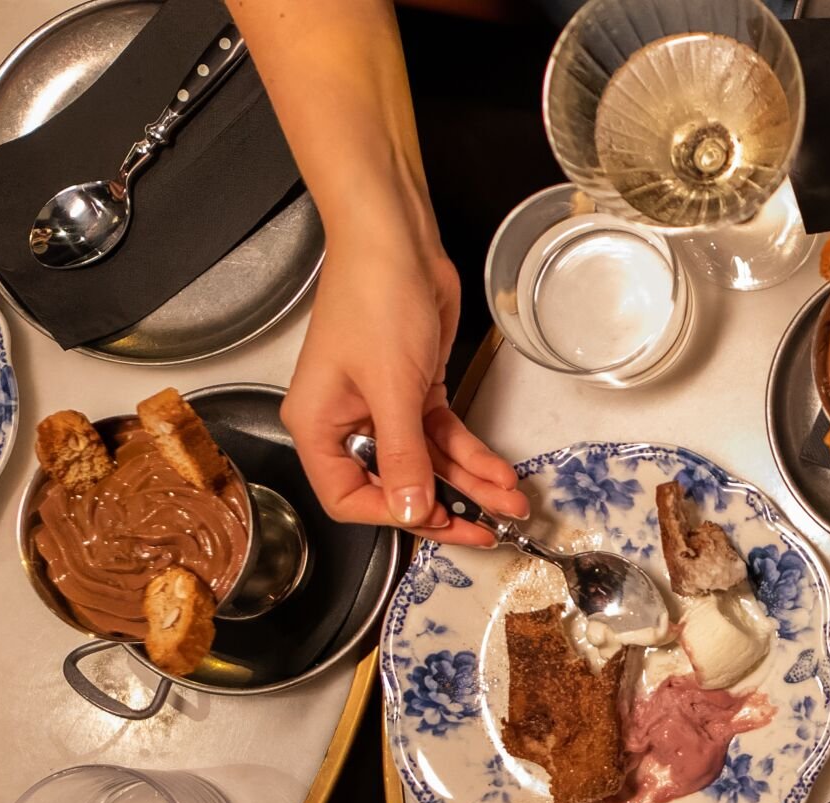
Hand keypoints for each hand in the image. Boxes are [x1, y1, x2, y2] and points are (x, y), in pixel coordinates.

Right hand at [281, 226, 525, 544]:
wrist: (396, 243)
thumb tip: (411, 511)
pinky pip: (444, 435)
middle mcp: (347, 423)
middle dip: (447, 507)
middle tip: (487, 531)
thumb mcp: (391, 387)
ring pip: (430, 462)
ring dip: (471, 483)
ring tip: (510, 504)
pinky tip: (500, 471)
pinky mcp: (415, 391)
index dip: (394, 515)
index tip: (438, 522)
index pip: (349, 497)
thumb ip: (404, 456)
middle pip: (396, 486)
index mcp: (319, 427)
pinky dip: (473, 453)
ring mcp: (383, 408)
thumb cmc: (372, 299)